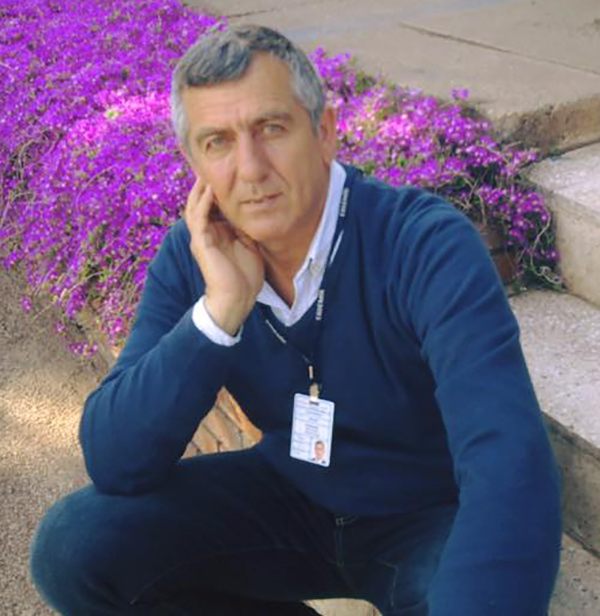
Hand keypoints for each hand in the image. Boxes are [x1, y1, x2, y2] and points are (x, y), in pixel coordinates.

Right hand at [184, 178, 264, 335]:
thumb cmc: (245, 276)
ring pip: (195, 206)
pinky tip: (209, 189)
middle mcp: (206, 233)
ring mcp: (202, 237)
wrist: (238, 298)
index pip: (213, 205)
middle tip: (211, 165)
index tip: (228, 171)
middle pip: (201, 202)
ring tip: (206, 171)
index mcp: (217, 233)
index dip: (218, 189)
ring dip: (200, 189)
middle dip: (205, 184)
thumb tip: (254, 211)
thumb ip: (247, 228)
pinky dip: (203, 202)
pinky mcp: (201, 243)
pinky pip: (199, 218)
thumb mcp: (250, 244)